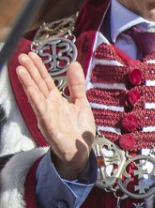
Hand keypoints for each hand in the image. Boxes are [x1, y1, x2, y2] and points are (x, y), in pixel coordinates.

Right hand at [16, 52, 94, 178]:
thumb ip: (76, 85)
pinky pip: (41, 111)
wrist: (81, 152)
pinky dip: (36, 99)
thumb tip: (74, 64)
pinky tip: (30, 89)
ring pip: (36, 96)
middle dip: (30, 71)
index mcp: (56, 100)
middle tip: (23, 56)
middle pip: (38, 85)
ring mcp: (47, 115)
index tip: (32, 55)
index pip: (45, 81)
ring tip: (21, 69)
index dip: (39, 68)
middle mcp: (49, 106)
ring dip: (28, 82)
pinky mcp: (49, 126)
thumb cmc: (78, 129)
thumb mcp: (81, 102)